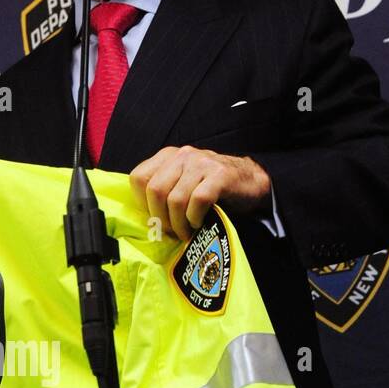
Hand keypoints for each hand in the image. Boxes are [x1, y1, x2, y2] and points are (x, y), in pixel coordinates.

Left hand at [129, 145, 270, 241]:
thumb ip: (163, 191)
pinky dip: (196, 218)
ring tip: (186, 232)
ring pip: (176, 200)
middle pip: (155, 191)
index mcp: (168, 156)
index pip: (138, 178)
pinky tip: (200, 222)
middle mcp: (182, 155)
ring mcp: (202, 163)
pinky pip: (198, 201)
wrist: (250, 182)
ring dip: (179, 224)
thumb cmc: (211, 188)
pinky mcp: (220, 175)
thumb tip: (143, 218)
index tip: (156, 218)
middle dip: (161, 219)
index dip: (143, 204)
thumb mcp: (181, 182)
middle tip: (171, 232)